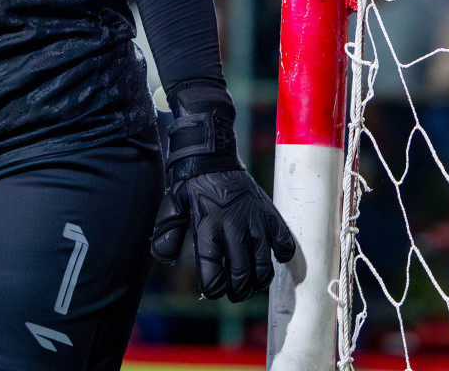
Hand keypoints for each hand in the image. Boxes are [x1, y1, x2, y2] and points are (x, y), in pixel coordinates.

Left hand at [150, 83, 296, 301]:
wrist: (212, 155)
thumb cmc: (190, 185)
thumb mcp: (172, 206)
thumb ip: (166, 234)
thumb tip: (164, 259)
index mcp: (207, 226)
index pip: (212, 273)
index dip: (213, 288)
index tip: (213, 289)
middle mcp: (232, 226)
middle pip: (240, 274)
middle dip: (236, 291)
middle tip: (233, 292)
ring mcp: (254, 220)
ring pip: (264, 267)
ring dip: (258, 283)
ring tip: (250, 283)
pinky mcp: (270, 214)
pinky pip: (284, 244)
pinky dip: (282, 257)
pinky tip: (271, 258)